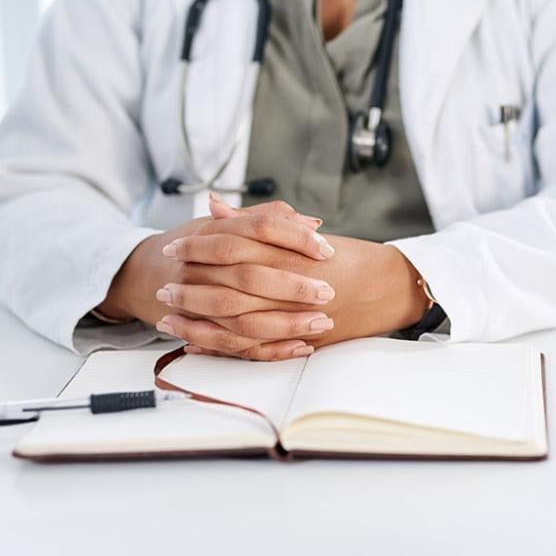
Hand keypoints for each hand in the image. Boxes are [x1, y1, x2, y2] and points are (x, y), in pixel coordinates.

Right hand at [98, 199, 340, 360]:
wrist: (148, 274)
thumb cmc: (200, 246)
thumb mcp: (227, 224)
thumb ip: (268, 219)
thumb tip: (312, 223)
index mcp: (213, 232)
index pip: (258, 228)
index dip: (294, 238)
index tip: (325, 250)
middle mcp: (201, 265)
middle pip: (250, 275)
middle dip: (292, 286)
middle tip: (327, 291)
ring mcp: (196, 299)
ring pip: (241, 316)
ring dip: (284, 323)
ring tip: (320, 323)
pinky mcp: (200, 328)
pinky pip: (234, 346)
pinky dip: (269, 349)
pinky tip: (300, 347)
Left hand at [155, 196, 430, 359]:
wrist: (391, 287)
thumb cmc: (350, 258)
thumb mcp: (304, 236)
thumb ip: (257, 222)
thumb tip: (215, 207)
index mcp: (291, 252)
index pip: (235, 245)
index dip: (199, 246)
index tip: (174, 246)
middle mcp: (292, 284)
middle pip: (229, 285)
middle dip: (192, 287)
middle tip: (164, 286)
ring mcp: (297, 315)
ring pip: (237, 321)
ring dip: (200, 320)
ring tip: (170, 317)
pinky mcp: (300, 340)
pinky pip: (255, 348)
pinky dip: (223, 348)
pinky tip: (196, 345)